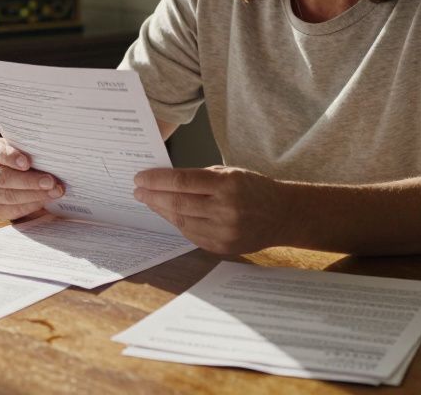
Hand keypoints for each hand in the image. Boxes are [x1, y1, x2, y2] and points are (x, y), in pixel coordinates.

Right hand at [0, 138, 63, 219]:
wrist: (25, 176)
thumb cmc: (27, 158)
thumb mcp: (27, 149)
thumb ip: (33, 151)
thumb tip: (52, 156)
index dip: (10, 157)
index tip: (27, 163)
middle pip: (2, 177)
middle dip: (29, 181)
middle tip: (50, 181)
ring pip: (7, 196)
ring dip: (33, 195)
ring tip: (54, 192)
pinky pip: (12, 209)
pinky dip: (30, 206)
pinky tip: (44, 201)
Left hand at [133, 166, 287, 254]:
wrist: (283, 215)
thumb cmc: (254, 188)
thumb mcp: (230, 173)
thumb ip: (200, 178)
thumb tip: (165, 181)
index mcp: (227, 185)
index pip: (182, 181)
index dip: (157, 180)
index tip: (140, 177)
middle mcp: (225, 210)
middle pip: (177, 203)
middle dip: (153, 196)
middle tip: (137, 190)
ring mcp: (224, 232)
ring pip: (181, 221)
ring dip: (161, 211)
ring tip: (149, 201)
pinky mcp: (222, 247)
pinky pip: (191, 234)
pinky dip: (177, 223)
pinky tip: (168, 214)